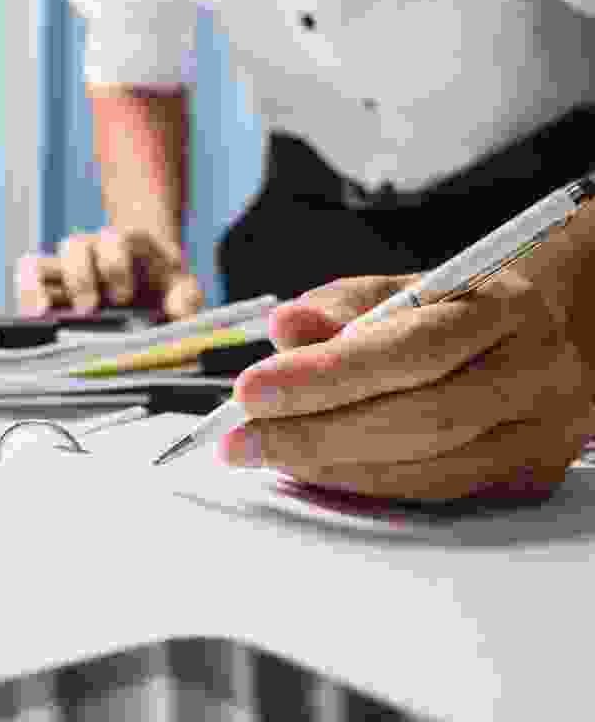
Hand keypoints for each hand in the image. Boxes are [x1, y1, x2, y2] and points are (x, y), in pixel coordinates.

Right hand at [15, 228, 204, 319]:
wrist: (145, 275)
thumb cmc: (162, 284)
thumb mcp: (182, 286)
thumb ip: (187, 297)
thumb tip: (179, 312)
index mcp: (127, 247)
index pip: (115, 241)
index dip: (114, 265)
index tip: (123, 297)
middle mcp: (92, 252)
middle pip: (74, 247)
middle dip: (80, 279)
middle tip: (91, 310)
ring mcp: (65, 269)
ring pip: (40, 263)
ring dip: (43, 292)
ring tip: (49, 317)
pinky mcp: (48, 287)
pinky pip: (25, 278)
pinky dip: (24, 296)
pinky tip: (33, 319)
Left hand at [224, 271, 594, 500]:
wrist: (543, 339)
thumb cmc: (451, 310)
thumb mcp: (397, 288)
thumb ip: (338, 308)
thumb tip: (284, 329)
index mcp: (501, 306)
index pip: (408, 348)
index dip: (324, 374)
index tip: (247, 391)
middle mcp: (532, 371)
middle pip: (419, 417)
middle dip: (313, 432)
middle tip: (236, 439)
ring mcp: (539, 432)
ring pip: (424, 466)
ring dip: (329, 465)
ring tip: (262, 451)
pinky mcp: (527, 477)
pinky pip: (430, 491)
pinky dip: (360, 483)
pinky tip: (310, 468)